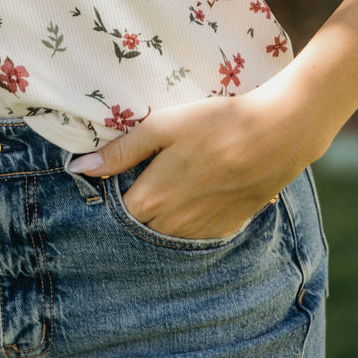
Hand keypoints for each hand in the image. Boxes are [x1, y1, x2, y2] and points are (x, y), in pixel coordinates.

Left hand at [68, 88, 311, 239]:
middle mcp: (172, 224)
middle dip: (132, 207)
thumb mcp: (162, 127)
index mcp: (152, 199)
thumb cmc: (216, 123)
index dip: (109, 195)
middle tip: (140, 177)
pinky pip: (193, 234)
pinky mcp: (224, 230)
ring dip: (159, 216)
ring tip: (169, 183)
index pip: (113, 212)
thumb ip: (121, 150)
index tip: (113, 176)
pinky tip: (194, 194)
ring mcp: (200, 231)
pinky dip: (185, 220)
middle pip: (138, 225)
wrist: (277, 135)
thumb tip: (80, 167)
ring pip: (165, 233)